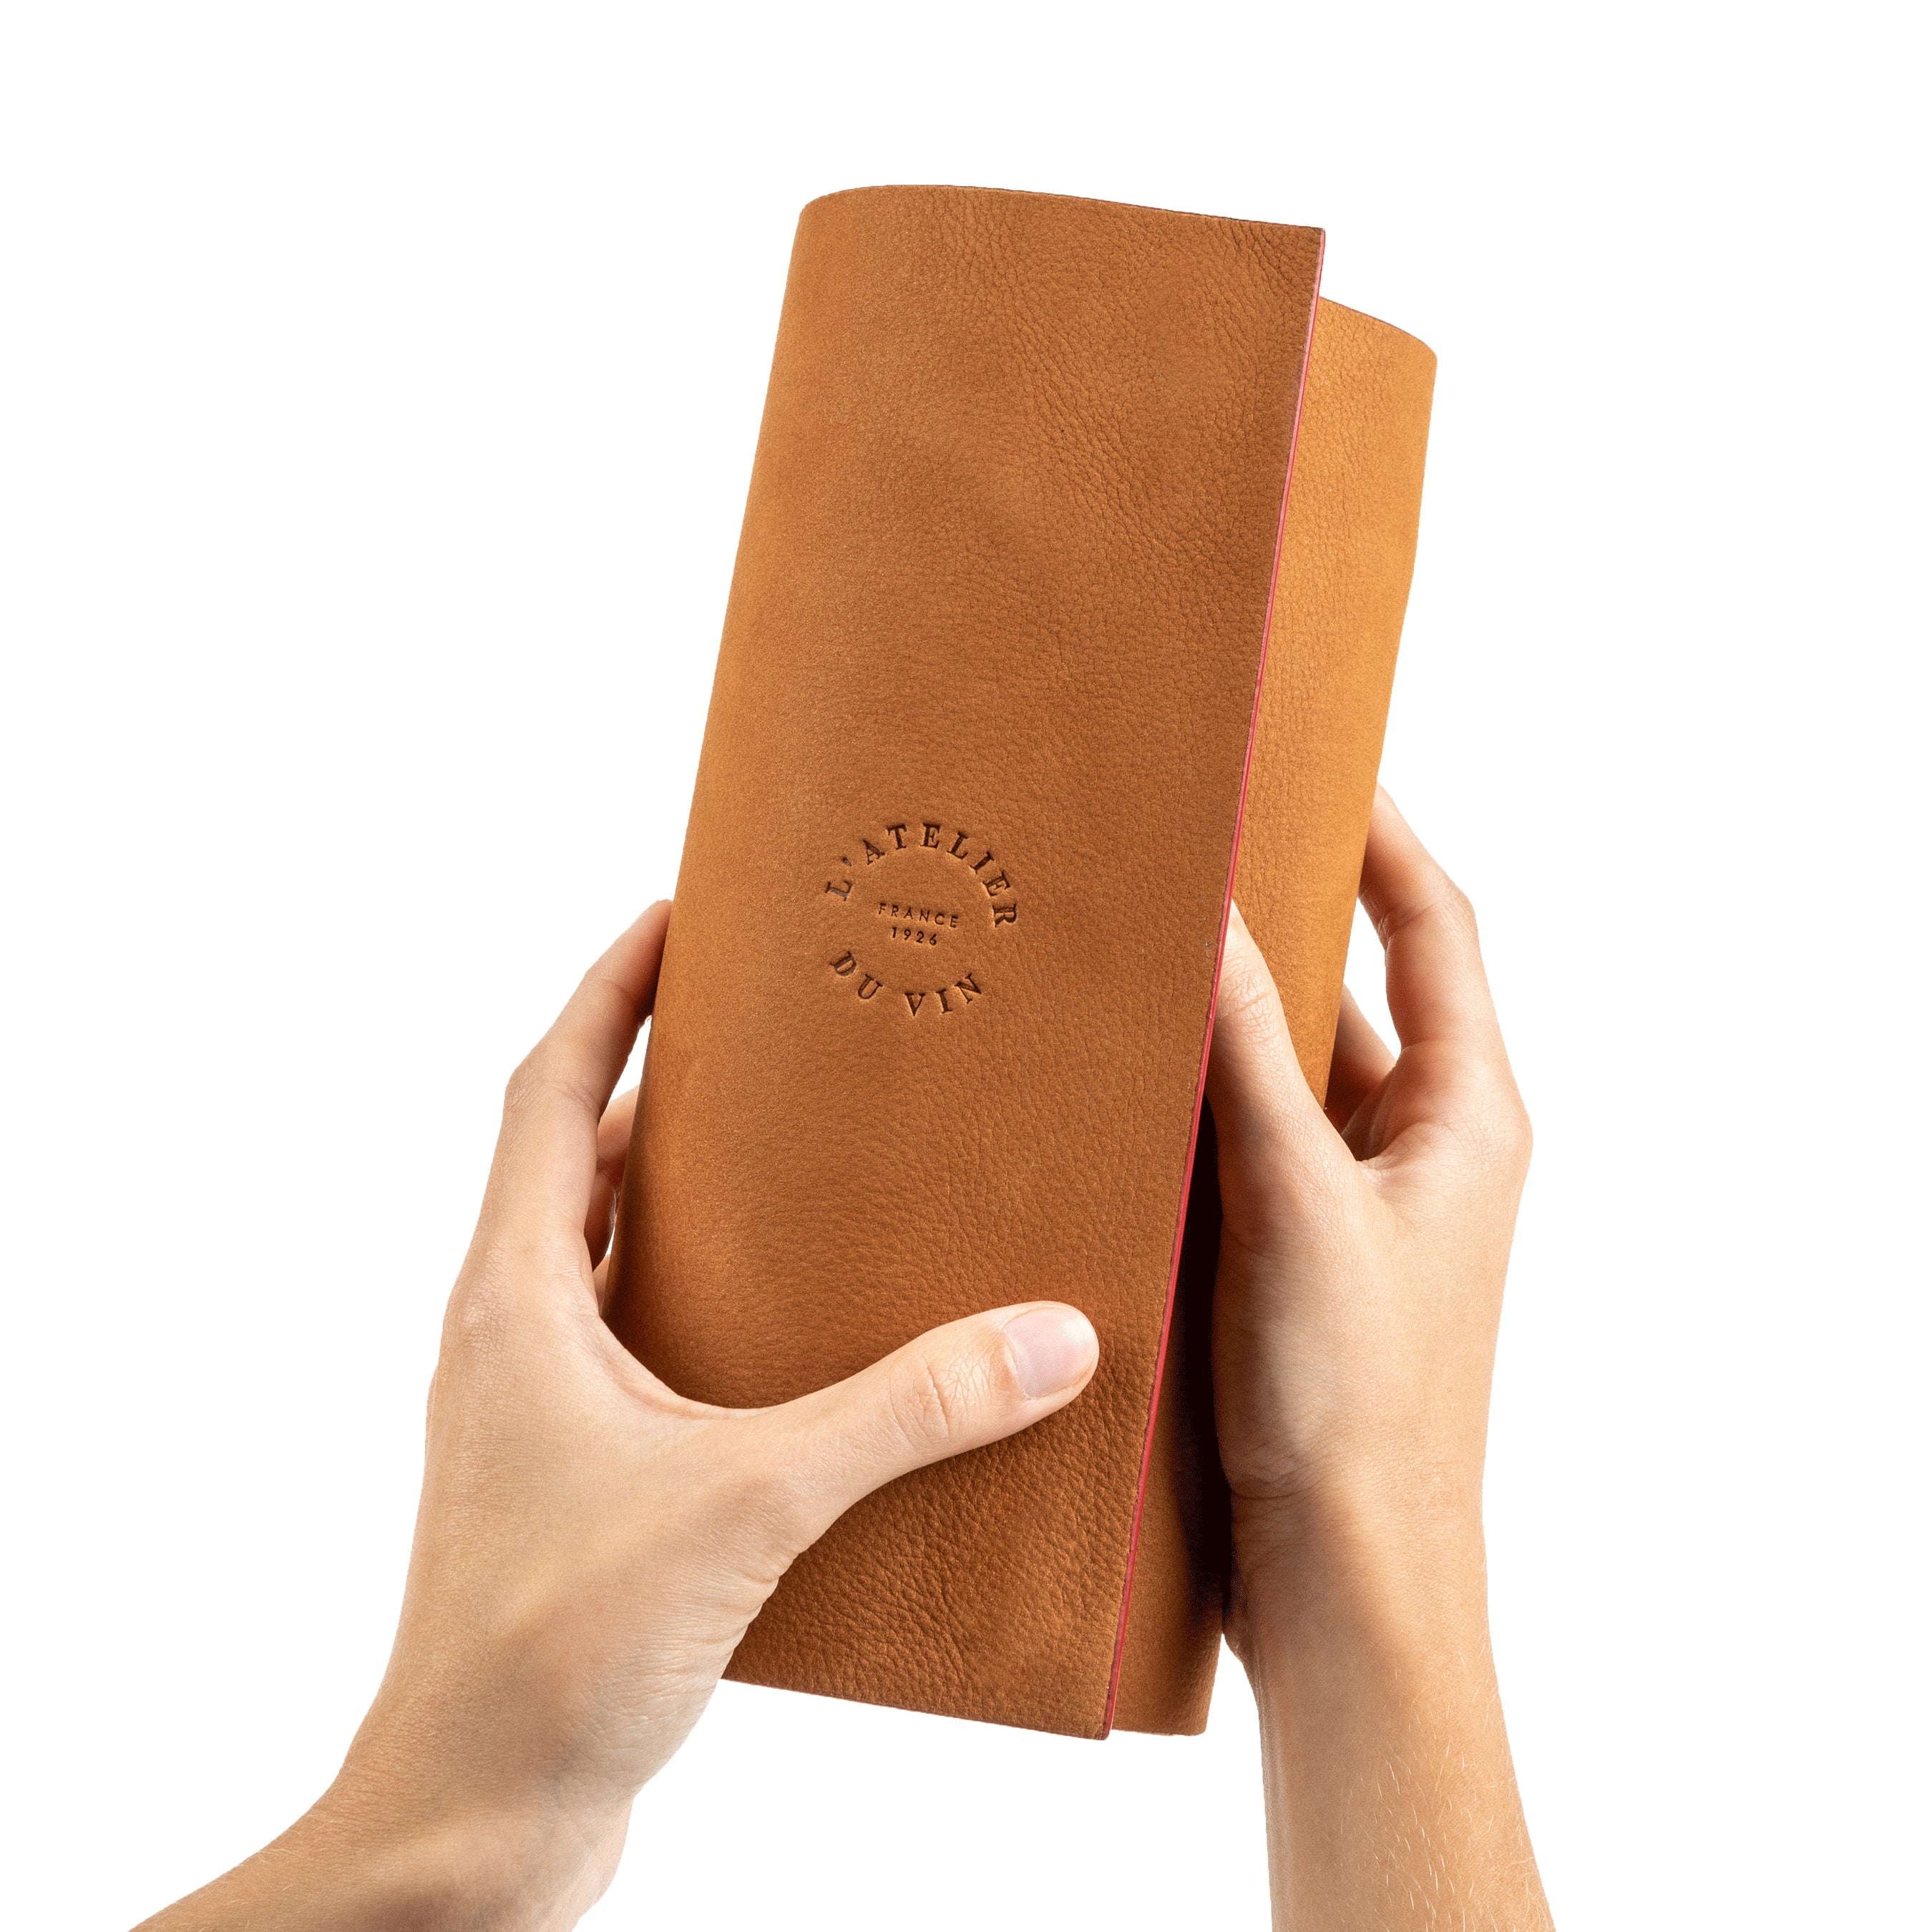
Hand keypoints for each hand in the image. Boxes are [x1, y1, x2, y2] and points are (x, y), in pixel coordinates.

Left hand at [141, 902, 1098, 1931]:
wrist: (470, 1823)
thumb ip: (902, 1414)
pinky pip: (651, 1349)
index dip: (607, 990)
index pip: (545, 1088)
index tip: (676, 915)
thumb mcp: (747, 1504)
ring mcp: (544, 1411)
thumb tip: (1046, 1337)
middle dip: (665, 1081)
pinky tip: (811, 1338)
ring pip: (615, 1256)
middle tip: (774, 1030)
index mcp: (517, 1296)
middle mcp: (517, 1333)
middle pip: (579, 1157)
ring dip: (693, 1199)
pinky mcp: (585, 1480)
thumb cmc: (552, 1655)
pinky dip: (718, 1310)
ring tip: (807, 1164)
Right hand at [1206, 790, 1551, 1928]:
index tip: (1318, 756)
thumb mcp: (1301, 1204)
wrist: (1347, 1577)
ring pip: (1287, 1066)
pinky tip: (1114, 1080)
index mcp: (1466, 1113)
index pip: (1436, 928)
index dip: (1384, 833)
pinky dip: (1192, 1100)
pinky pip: (1243, 1139)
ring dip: (1224, 1015)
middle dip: (1282, 912)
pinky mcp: (1293, 1250)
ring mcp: (1353, 1198)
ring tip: (1137, 944)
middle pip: (1355, 986)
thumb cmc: (1360, 1403)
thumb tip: (1211, 927)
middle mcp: (1418, 1143)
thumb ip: (1255, 1062)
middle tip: (1192, 837)